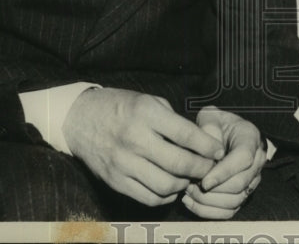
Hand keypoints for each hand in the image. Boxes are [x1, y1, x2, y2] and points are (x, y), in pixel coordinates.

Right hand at [63, 88, 224, 206]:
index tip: (219, 150)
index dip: (208, 146)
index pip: (186, 134)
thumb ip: (172, 120)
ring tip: (190, 177)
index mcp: (145, 113)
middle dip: (202, 168)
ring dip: (184, 184)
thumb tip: (201, 140)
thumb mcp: (148, 100)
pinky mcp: (115, 181)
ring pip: (165, 185)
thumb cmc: (119, 106)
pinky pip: (147, 197)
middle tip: (210, 166)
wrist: (79, 119)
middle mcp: (134, 139)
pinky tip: (171, 187)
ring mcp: (123, 162)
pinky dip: (165, 196)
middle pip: (179, 163)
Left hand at [181, 106, 266, 219]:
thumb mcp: (210, 115)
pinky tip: (191, 201)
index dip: (224, 172)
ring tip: (189, 191)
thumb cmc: (216, 124)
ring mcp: (251, 179)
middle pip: (240, 184)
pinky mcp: (242, 194)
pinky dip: (208, 211)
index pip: (244, 159)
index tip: (204, 181)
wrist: (224, 132)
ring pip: (235, 201)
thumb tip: (209, 148)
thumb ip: (209, 124)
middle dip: (212, 190)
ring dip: (208, 202)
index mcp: (250, 138)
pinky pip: (229, 212)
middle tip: (190, 184)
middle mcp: (256, 160)